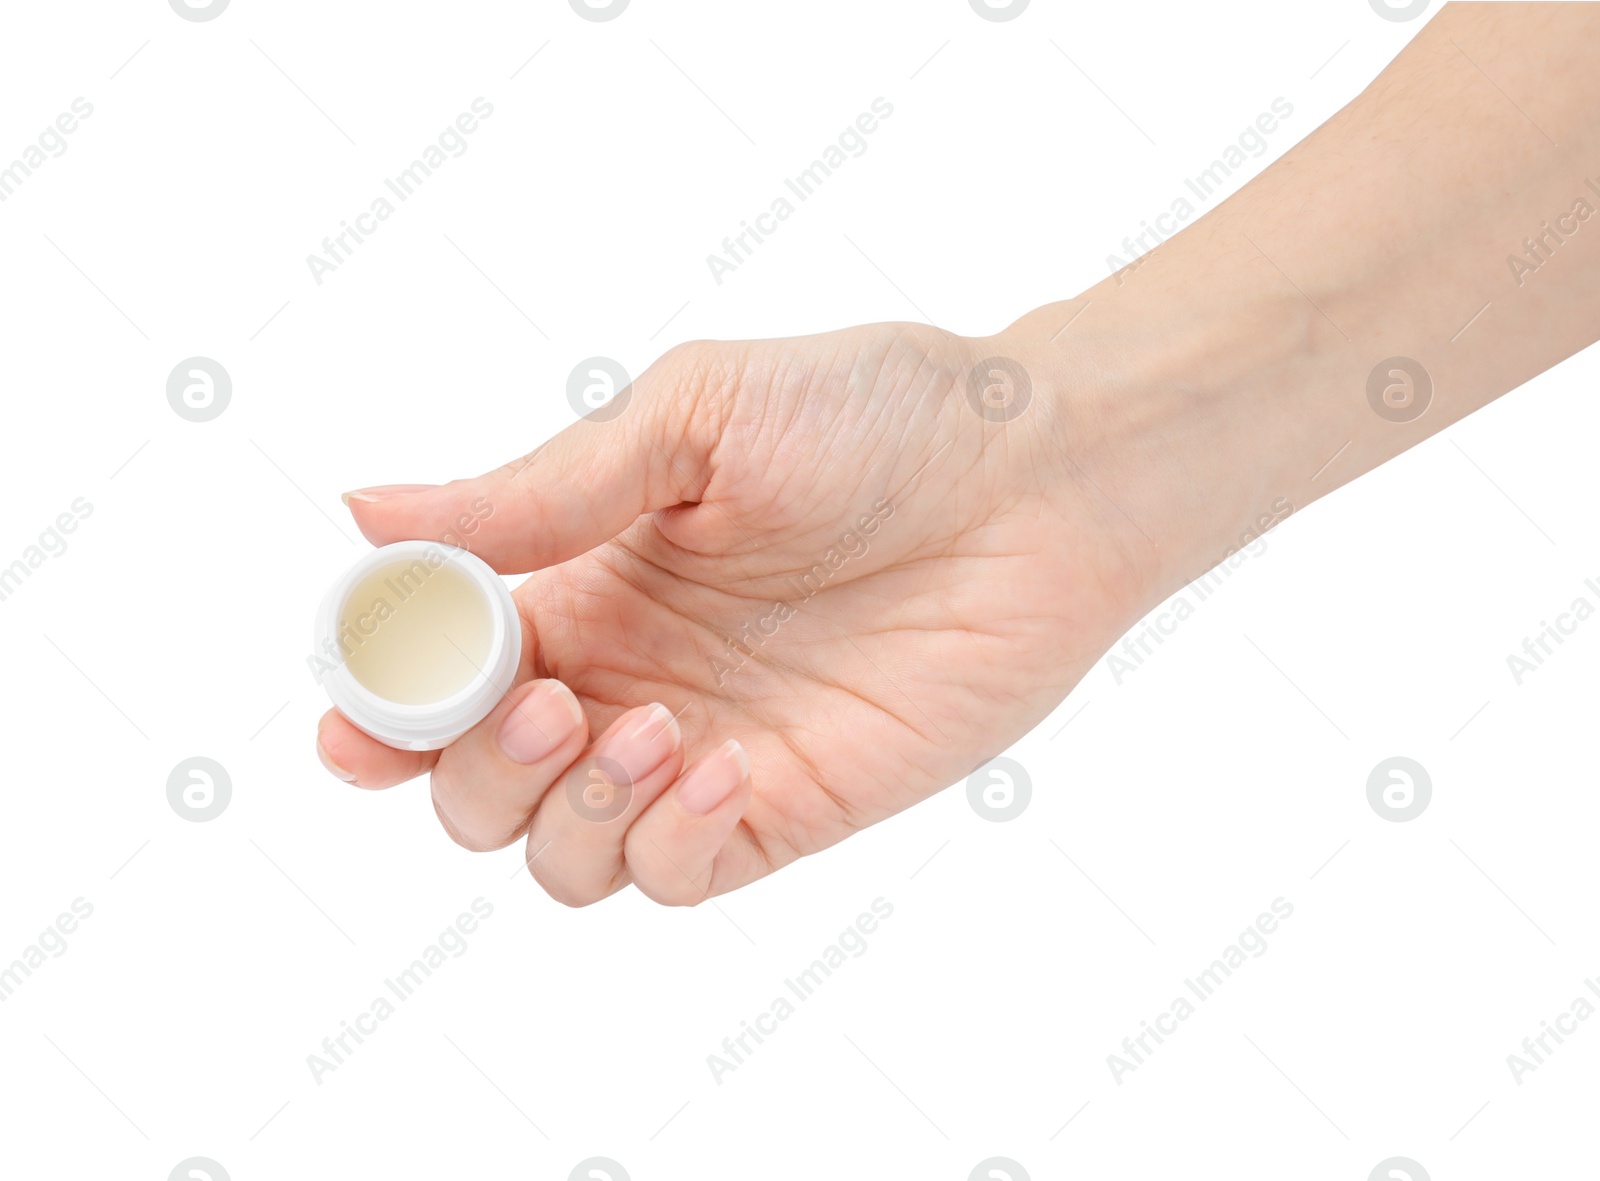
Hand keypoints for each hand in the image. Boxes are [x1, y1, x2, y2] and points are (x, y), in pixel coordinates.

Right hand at [315, 322, 1151, 904]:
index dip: (379, 700)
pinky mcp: (781, 806)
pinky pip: (673, 875)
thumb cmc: (878, 418)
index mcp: (580, 579)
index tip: (358, 706)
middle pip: (472, 787)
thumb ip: (540, 490)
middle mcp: (622, 674)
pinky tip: (717, 765)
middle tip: (546, 703)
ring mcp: (696, 750)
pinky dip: (661, 842)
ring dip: (560, 813)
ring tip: (643, 727)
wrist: (1039, 479)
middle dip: (468, 766)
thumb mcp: (693, 420)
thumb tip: (362, 510)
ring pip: (556, 853)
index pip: (435, 670)